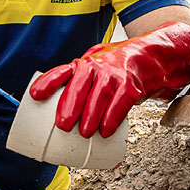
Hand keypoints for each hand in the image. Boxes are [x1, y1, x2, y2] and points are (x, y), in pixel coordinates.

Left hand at [29, 21, 189, 137]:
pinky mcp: (133, 85)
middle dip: (70, 106)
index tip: (34, 95)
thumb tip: (64, 112)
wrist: (155, 56)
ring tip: (85, 133)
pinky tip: (106, 131)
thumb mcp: (99, 67)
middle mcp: (98, 66)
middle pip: (79, 85)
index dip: (48, 83)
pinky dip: (112, 118)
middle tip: (64, 125)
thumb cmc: (122, 67)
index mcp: (86, 64)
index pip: (63, 71)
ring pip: (100, 96)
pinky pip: (121, 103)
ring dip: (91, 116)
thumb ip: (83, 82)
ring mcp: (116, 74)